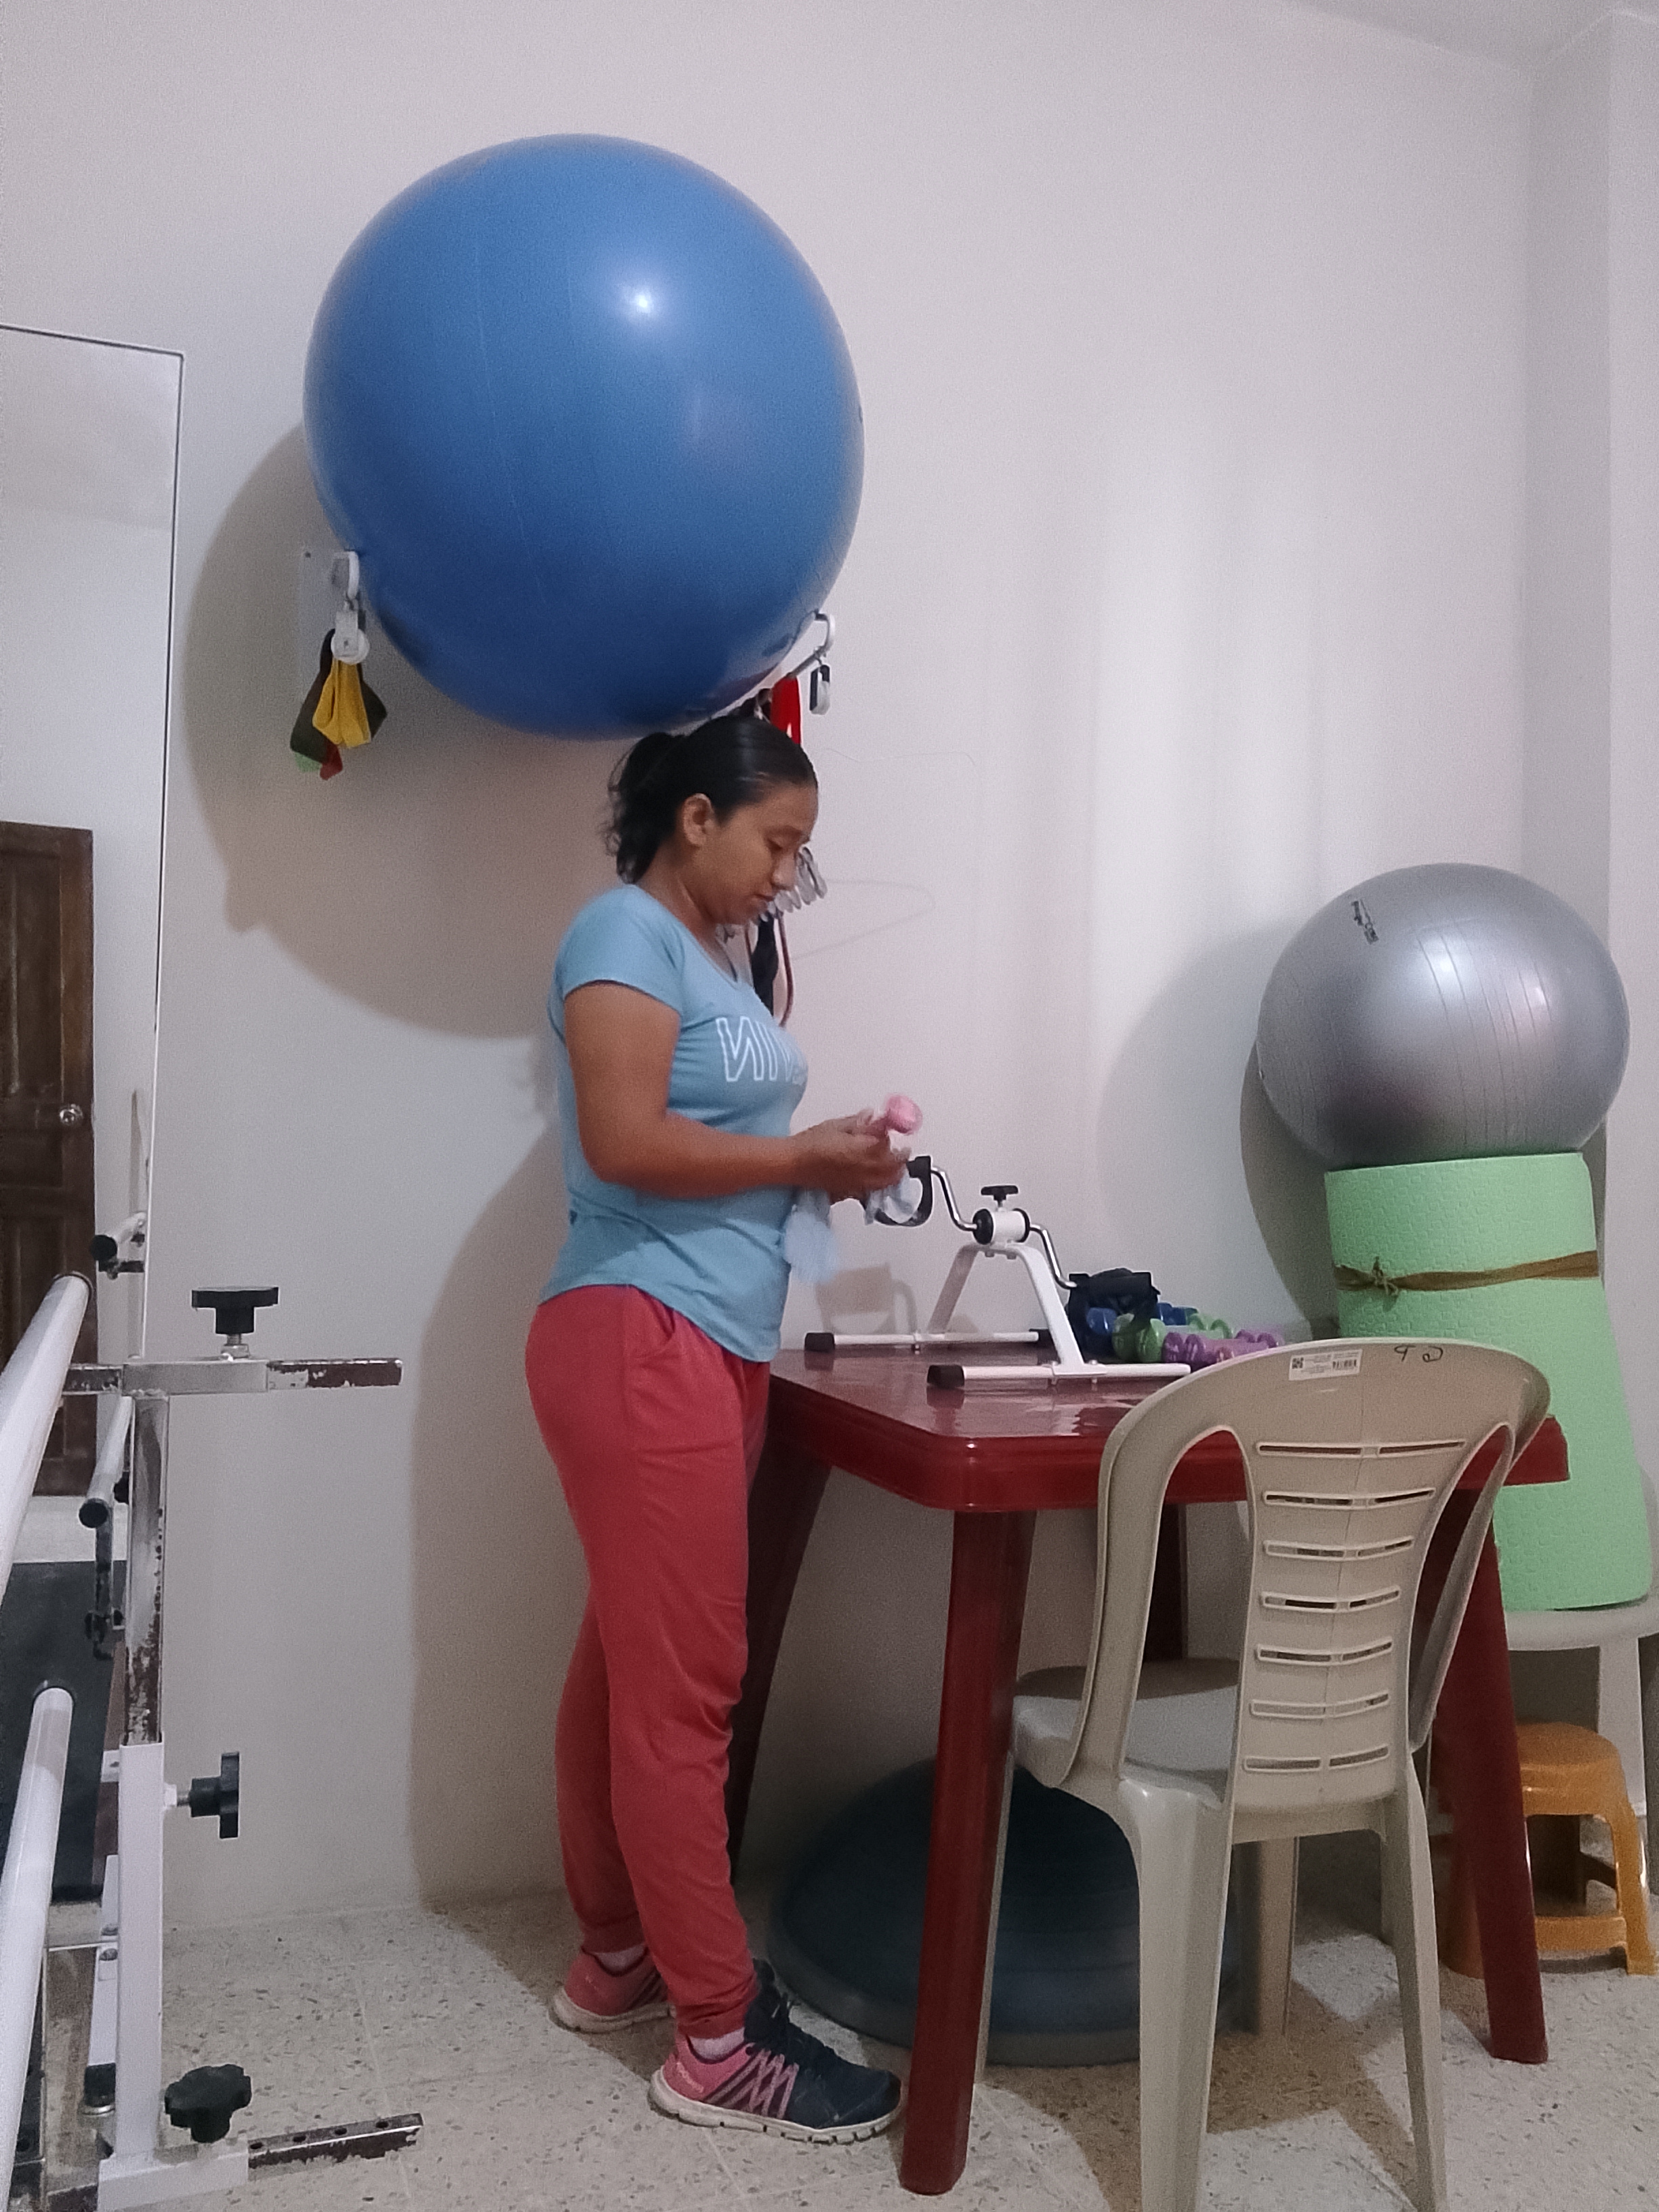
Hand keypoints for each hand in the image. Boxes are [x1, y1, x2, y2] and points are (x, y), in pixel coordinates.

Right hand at [792, 1114, 909, 1199]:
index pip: (891, 1148)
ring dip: (892, 1174)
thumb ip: (859, 1123)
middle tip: (901, 1152)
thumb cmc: (810, 1144)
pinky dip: (876, 1185)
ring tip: (891, 1165)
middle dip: (900, 1161)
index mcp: (864, 1151)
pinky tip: (872, 1177)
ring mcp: (858, 1185)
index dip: (898, 1142)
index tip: (900, 1137)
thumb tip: (873, 1117)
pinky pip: (870, 1191)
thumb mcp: (836, 1125)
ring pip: (885, 1184)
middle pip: (894, 1170)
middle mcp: (865, 1171)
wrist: (792, 1164)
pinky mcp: (849, 1193)